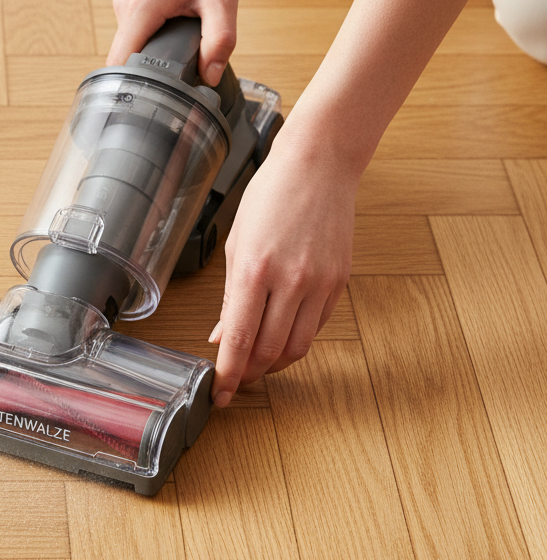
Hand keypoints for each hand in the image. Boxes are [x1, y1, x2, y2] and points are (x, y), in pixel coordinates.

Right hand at [107, 0, 242, 86]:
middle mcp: (125, 5)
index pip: (120, 64)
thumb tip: (209, 76)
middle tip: (184, 72)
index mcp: (140, 8)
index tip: (150, 102)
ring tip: (186, 41)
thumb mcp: (223, 0)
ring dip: (158, 51)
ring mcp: (126, 0)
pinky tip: (180, 27)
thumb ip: (219, 42)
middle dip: (154, 71)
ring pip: (135, 45)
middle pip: (128, 58)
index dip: (133, 88)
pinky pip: (139, 31)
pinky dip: (158, 37)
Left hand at [209, 132, 355, 405]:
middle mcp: (290, 281)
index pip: (239, 339)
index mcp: (254, 270)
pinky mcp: (339, 282)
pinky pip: (316, 326)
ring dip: (274, 363)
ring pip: (296, 347)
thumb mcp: (236, 244)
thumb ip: (229, 296)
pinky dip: (296, 339)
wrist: (319, 165)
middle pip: (269, 352)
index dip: (228, 375)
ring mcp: (319, 283)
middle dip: (249, 374)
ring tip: (257, 364)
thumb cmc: (271, 196)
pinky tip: (281, 335)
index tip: (219, 395)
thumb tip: (222, 336)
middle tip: (236, 381)